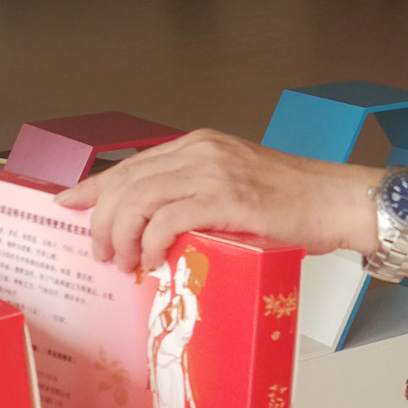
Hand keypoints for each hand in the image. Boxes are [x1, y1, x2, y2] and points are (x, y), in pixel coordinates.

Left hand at [54, 128, 379, 272]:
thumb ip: (199, 193)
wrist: (338, 201)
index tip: (68, 203)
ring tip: (122, 263)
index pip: (133, 164)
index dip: (95, 186)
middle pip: (127, 181)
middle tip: (100, 252)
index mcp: (200, 144)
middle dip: (102, 220)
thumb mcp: (237, 184)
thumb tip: (160, 226)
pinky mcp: (227, 199)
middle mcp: (201, 151)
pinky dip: (149, 243)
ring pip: (139, 199)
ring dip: (121, 236)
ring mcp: (214, 173)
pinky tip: (150, 260)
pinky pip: (167, 219)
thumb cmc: (295, 202)